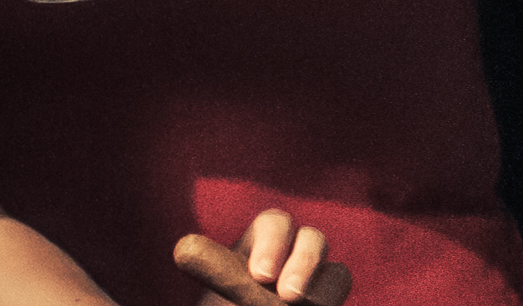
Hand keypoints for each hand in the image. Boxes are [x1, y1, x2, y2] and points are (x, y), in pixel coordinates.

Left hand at [177, 212, 349, 305]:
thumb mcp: (215, 294)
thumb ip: (215, 269)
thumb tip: (184, 247)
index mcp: (259, 248)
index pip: (273, 224)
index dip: (272, 242)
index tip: (259, 275)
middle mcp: (293, 261)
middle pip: (313, 239)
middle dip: (306, 260)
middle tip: (288, 295)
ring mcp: (316, 287)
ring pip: (337, 274)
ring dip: (325, 288)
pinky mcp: (328, 303)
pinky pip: (338, 294)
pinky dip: (329, 301)